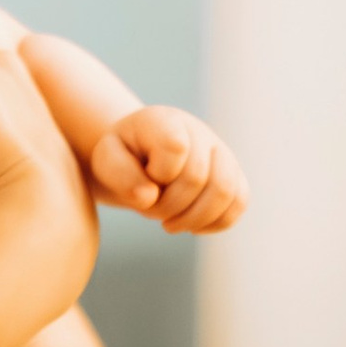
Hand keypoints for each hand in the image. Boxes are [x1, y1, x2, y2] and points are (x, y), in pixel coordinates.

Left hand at [87, 107, 247, 236]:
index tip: (143, 179)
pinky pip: (239, 203)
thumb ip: (118, 173)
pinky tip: (191, 225)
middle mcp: (200, 132)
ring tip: (171, 223)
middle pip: (198, 178)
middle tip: (149, 210)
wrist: (142, 156)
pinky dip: (215, 223)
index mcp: (165, 121)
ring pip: (226, 192)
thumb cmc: (123, 157)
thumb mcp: (106, 159)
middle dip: (168, 206)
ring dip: (194, 219)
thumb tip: (149, 196)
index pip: (175, 146)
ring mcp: (221, 153)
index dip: (158, 174)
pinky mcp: (235, 175)